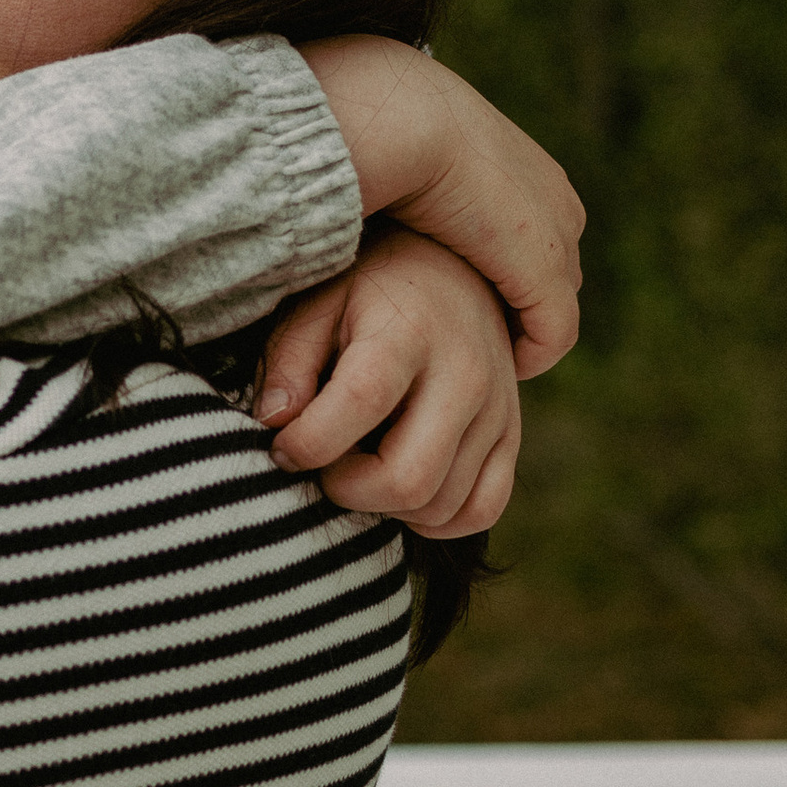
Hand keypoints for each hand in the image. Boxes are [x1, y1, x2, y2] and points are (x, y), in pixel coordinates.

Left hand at [255, 224, 521, 533]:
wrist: (450, 267)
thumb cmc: (365, 290)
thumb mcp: (316, 304)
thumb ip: (288, 362)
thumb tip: (275, 424)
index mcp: (408, 331)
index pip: (360, 403)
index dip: (308, 442)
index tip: (282, 446)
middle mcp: (465, 374)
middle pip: (408, 479)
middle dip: (347, 490)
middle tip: (323, 464)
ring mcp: (497, 409)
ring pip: (440, 505)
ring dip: (384, 505)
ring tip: (357, 463)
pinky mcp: (511, 435)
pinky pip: (481, 509)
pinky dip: (435, 519)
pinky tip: (400, 488)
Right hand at [300, 39, 582, 376]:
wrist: (406, 124)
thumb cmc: (384, 134)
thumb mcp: (406, 162)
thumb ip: (410, 188)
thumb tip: (374, 204)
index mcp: (525, 168)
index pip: (533, 235)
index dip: (497, 274)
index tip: (455, 302)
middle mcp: (555, 202)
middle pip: (553, 274)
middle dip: (515, 307)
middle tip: (465, 338)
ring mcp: (557, 237)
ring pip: (553, 306)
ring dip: (517, 333)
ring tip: (471, 358)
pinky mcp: (546, 272)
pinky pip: (552, 334)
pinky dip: (528, 355)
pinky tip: (488, 366)